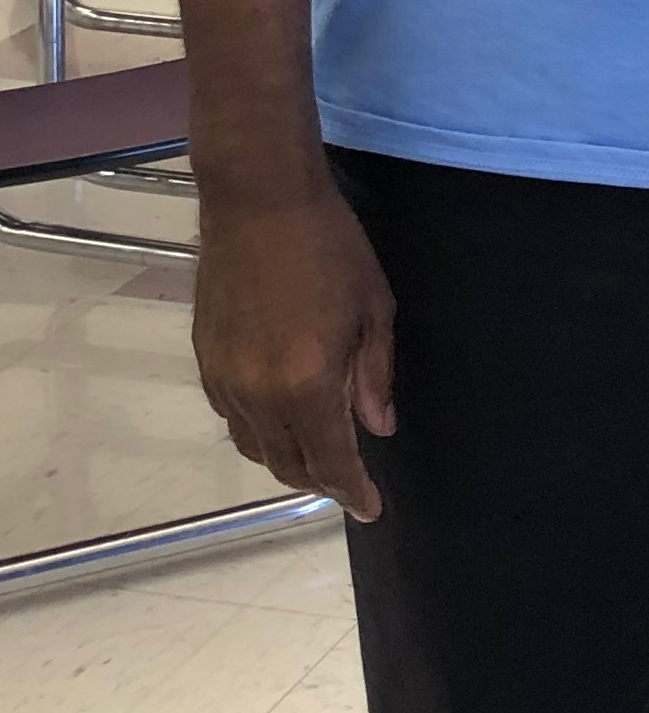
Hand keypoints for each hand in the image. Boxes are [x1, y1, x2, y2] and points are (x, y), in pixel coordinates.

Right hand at [192, 181, 396, 521]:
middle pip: (286, 463)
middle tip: (351, 482)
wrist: (259, 202)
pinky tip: (282, 416)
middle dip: (322, 480)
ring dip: (288, 459)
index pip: (330, 460)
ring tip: (319, 455)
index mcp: (305, 384)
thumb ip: (374, 376)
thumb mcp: (373, 309)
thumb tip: (379, 427)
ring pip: (254, 446)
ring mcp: (224, 378)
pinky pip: (232, 416)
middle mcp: (257, 394)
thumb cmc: (332, 248)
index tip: (372, 509)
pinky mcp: (205, 359)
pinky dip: (259, 429)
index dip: (353, 491)